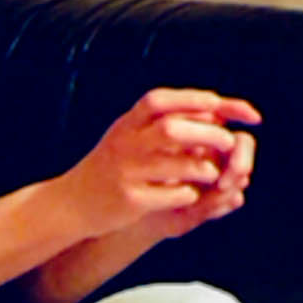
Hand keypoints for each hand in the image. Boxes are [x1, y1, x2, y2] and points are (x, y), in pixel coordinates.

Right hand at [59, 89, 260, 237]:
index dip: (192, 99)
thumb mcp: (131, 135)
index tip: (220, 103)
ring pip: (177, 164)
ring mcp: (126, 173)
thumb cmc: (115, 164)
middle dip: (208, 133)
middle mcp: (124, 144)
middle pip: (172, 130)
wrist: (72, 203)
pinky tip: (193, 194)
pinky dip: (189, 193)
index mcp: (126, 124)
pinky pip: (172, 195)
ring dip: (204, 167)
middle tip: (229, 141)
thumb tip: (216, 107)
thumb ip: (165, 120)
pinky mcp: (131, 201)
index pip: (159, 101)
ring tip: (214, 172)